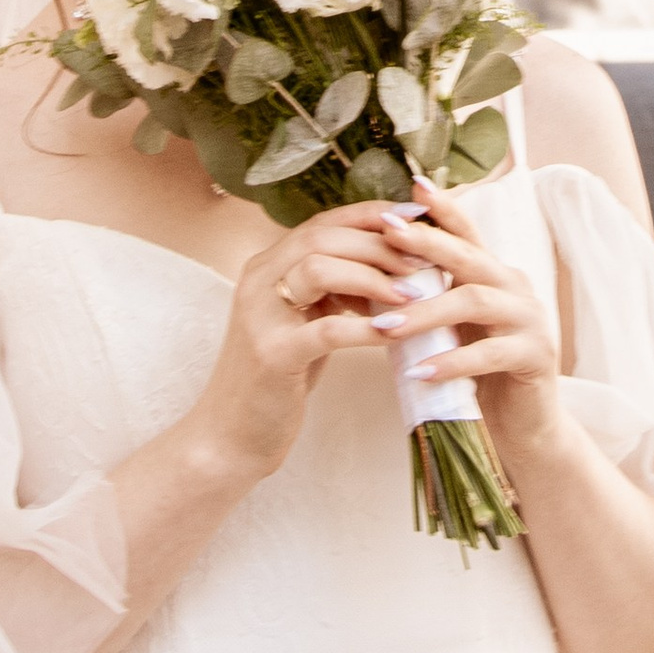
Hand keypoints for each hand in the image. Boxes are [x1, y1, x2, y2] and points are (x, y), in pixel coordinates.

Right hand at [190, 205, 420, 481]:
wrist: (230, 436)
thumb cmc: (278, 378)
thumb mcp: (304, 322)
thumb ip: (335, 290)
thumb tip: (392, 264)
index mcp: (267, 267)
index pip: (323, 222)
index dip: (371, 215)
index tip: (416, 218)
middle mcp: (258, 280)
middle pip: (322, 237)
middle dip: (379, 243)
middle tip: (423, 259)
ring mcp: (261, 316)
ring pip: (319, 270)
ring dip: (373, 277)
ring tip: (413, 294)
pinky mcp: (272, 354)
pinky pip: (326, 329)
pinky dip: (365, 327)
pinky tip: (396, 331)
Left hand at [374, 185, 565, 471]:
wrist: (524, 427)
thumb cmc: (478, 376)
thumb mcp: (450, 331)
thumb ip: (428, 302)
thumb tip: (371, 278)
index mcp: (492, 274)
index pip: (466, 232)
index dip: (442, 208)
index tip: (411, 184)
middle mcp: (515, 287)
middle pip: (468, 256)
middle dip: (426, 243)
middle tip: (387, 233)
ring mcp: (530, 320)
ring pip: (475, 301)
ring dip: (426, 312)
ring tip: (386, 325)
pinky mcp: (537, 356)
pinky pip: (490, 354)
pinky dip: (452, 362)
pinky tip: (421, 372)